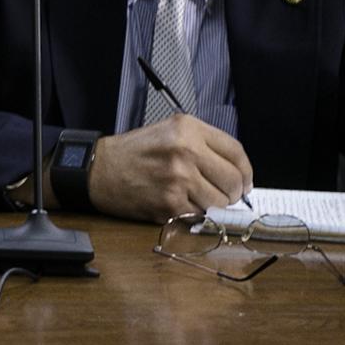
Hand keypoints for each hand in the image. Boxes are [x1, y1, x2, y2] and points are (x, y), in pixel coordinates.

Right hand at [87, 115, 252, 222]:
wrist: (98, 169)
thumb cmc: (133, 152)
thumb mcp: (168, 132)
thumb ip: (203, 145)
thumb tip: (237, 173)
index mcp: (188, 129)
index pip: (236, 152)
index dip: (246, 171)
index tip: (245, 181)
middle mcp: (186, 151)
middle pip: (234, 180)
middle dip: (233, 193)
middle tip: (223, 195)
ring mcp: (178, 179)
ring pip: (220, 202)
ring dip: (212, 206)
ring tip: (194, 199)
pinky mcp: (170, 203)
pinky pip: (199, 216)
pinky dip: (193, 215)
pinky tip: (178, 204)